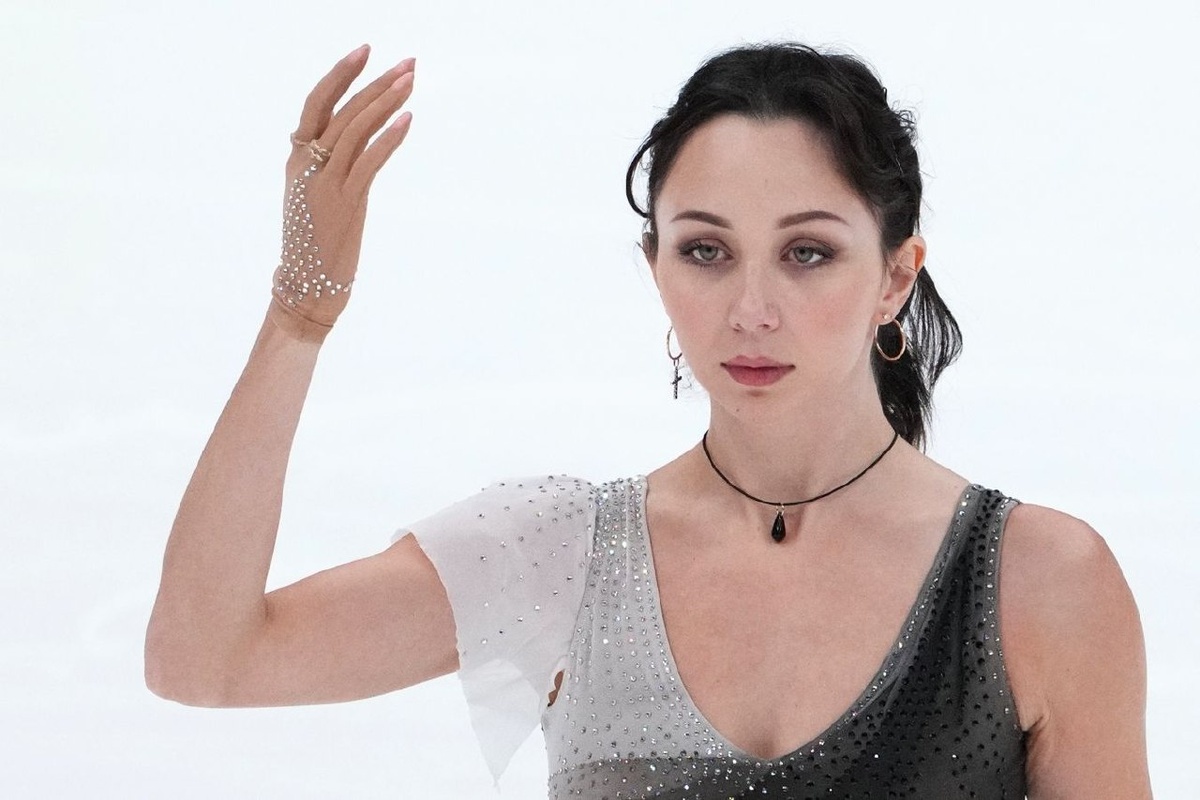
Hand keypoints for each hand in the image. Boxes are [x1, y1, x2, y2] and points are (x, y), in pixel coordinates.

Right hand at [268, 45, 414, 342]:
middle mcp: (305, 165)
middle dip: (376, 83)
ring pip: (354, 130)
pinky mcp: (343, 203)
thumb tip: (352, 137)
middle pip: (342, 110)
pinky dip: (388, 139)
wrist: (306, 286)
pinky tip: (407, 120)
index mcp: (296, 159)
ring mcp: (323, 183)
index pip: (316, 104)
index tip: (365, 51)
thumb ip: (327, 164)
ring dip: (385, 102)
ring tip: (411, 80)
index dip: (340, 75)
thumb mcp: (313, 195)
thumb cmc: (314, 243)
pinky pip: (367, 162)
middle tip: (407, 62)